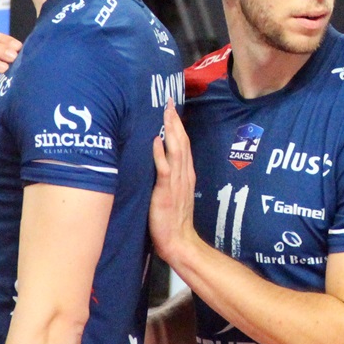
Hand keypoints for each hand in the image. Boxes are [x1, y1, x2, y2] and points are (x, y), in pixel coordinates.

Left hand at [149, 103, 199, 266]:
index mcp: (186, 174)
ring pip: (176, 151)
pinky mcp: (166, 192)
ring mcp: (176, 183)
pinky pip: (164, 169)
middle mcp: (184, 175)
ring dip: (171, 131)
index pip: (184, 144)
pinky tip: (157, 140)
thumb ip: (170, 175)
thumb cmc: (172, 220)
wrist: (178, 241)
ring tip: (166, 113)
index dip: (179, 126)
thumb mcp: (174, 193)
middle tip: (169, 102)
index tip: (172, 108)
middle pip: (182, 142)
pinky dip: (161, 154)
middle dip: (176, 121)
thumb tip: (161, 157)